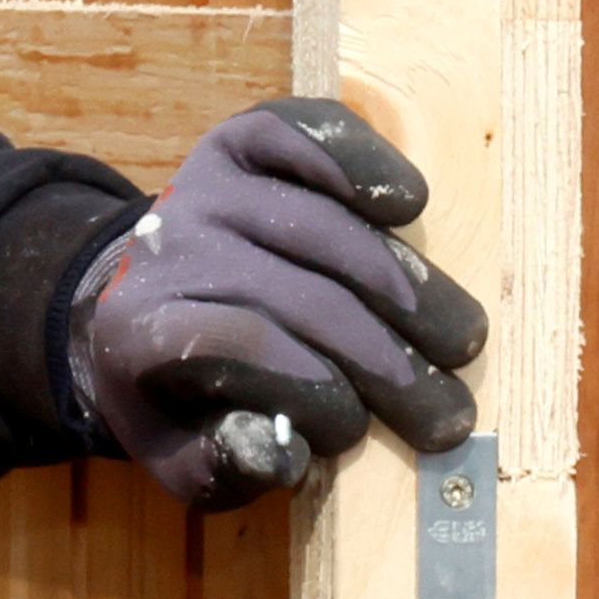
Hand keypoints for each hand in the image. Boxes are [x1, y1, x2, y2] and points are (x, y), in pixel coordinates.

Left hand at [71, 96, 488, 506]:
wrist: (145, 299)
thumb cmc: (181, 391)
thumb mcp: (184, 452)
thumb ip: (223, 464)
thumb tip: (282, 457)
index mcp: (136, 329)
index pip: (238, 347)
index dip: (311, 391)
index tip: (359, 434)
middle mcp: (166, 246)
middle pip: (298, 295)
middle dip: (384, 363)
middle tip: (448, 413)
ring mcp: (204, 186)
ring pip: (324, 228)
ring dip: (408, 288)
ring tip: (462, 342)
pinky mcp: (240, 141)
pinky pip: (304, 134)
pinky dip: (361, 162)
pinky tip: (410, 204)